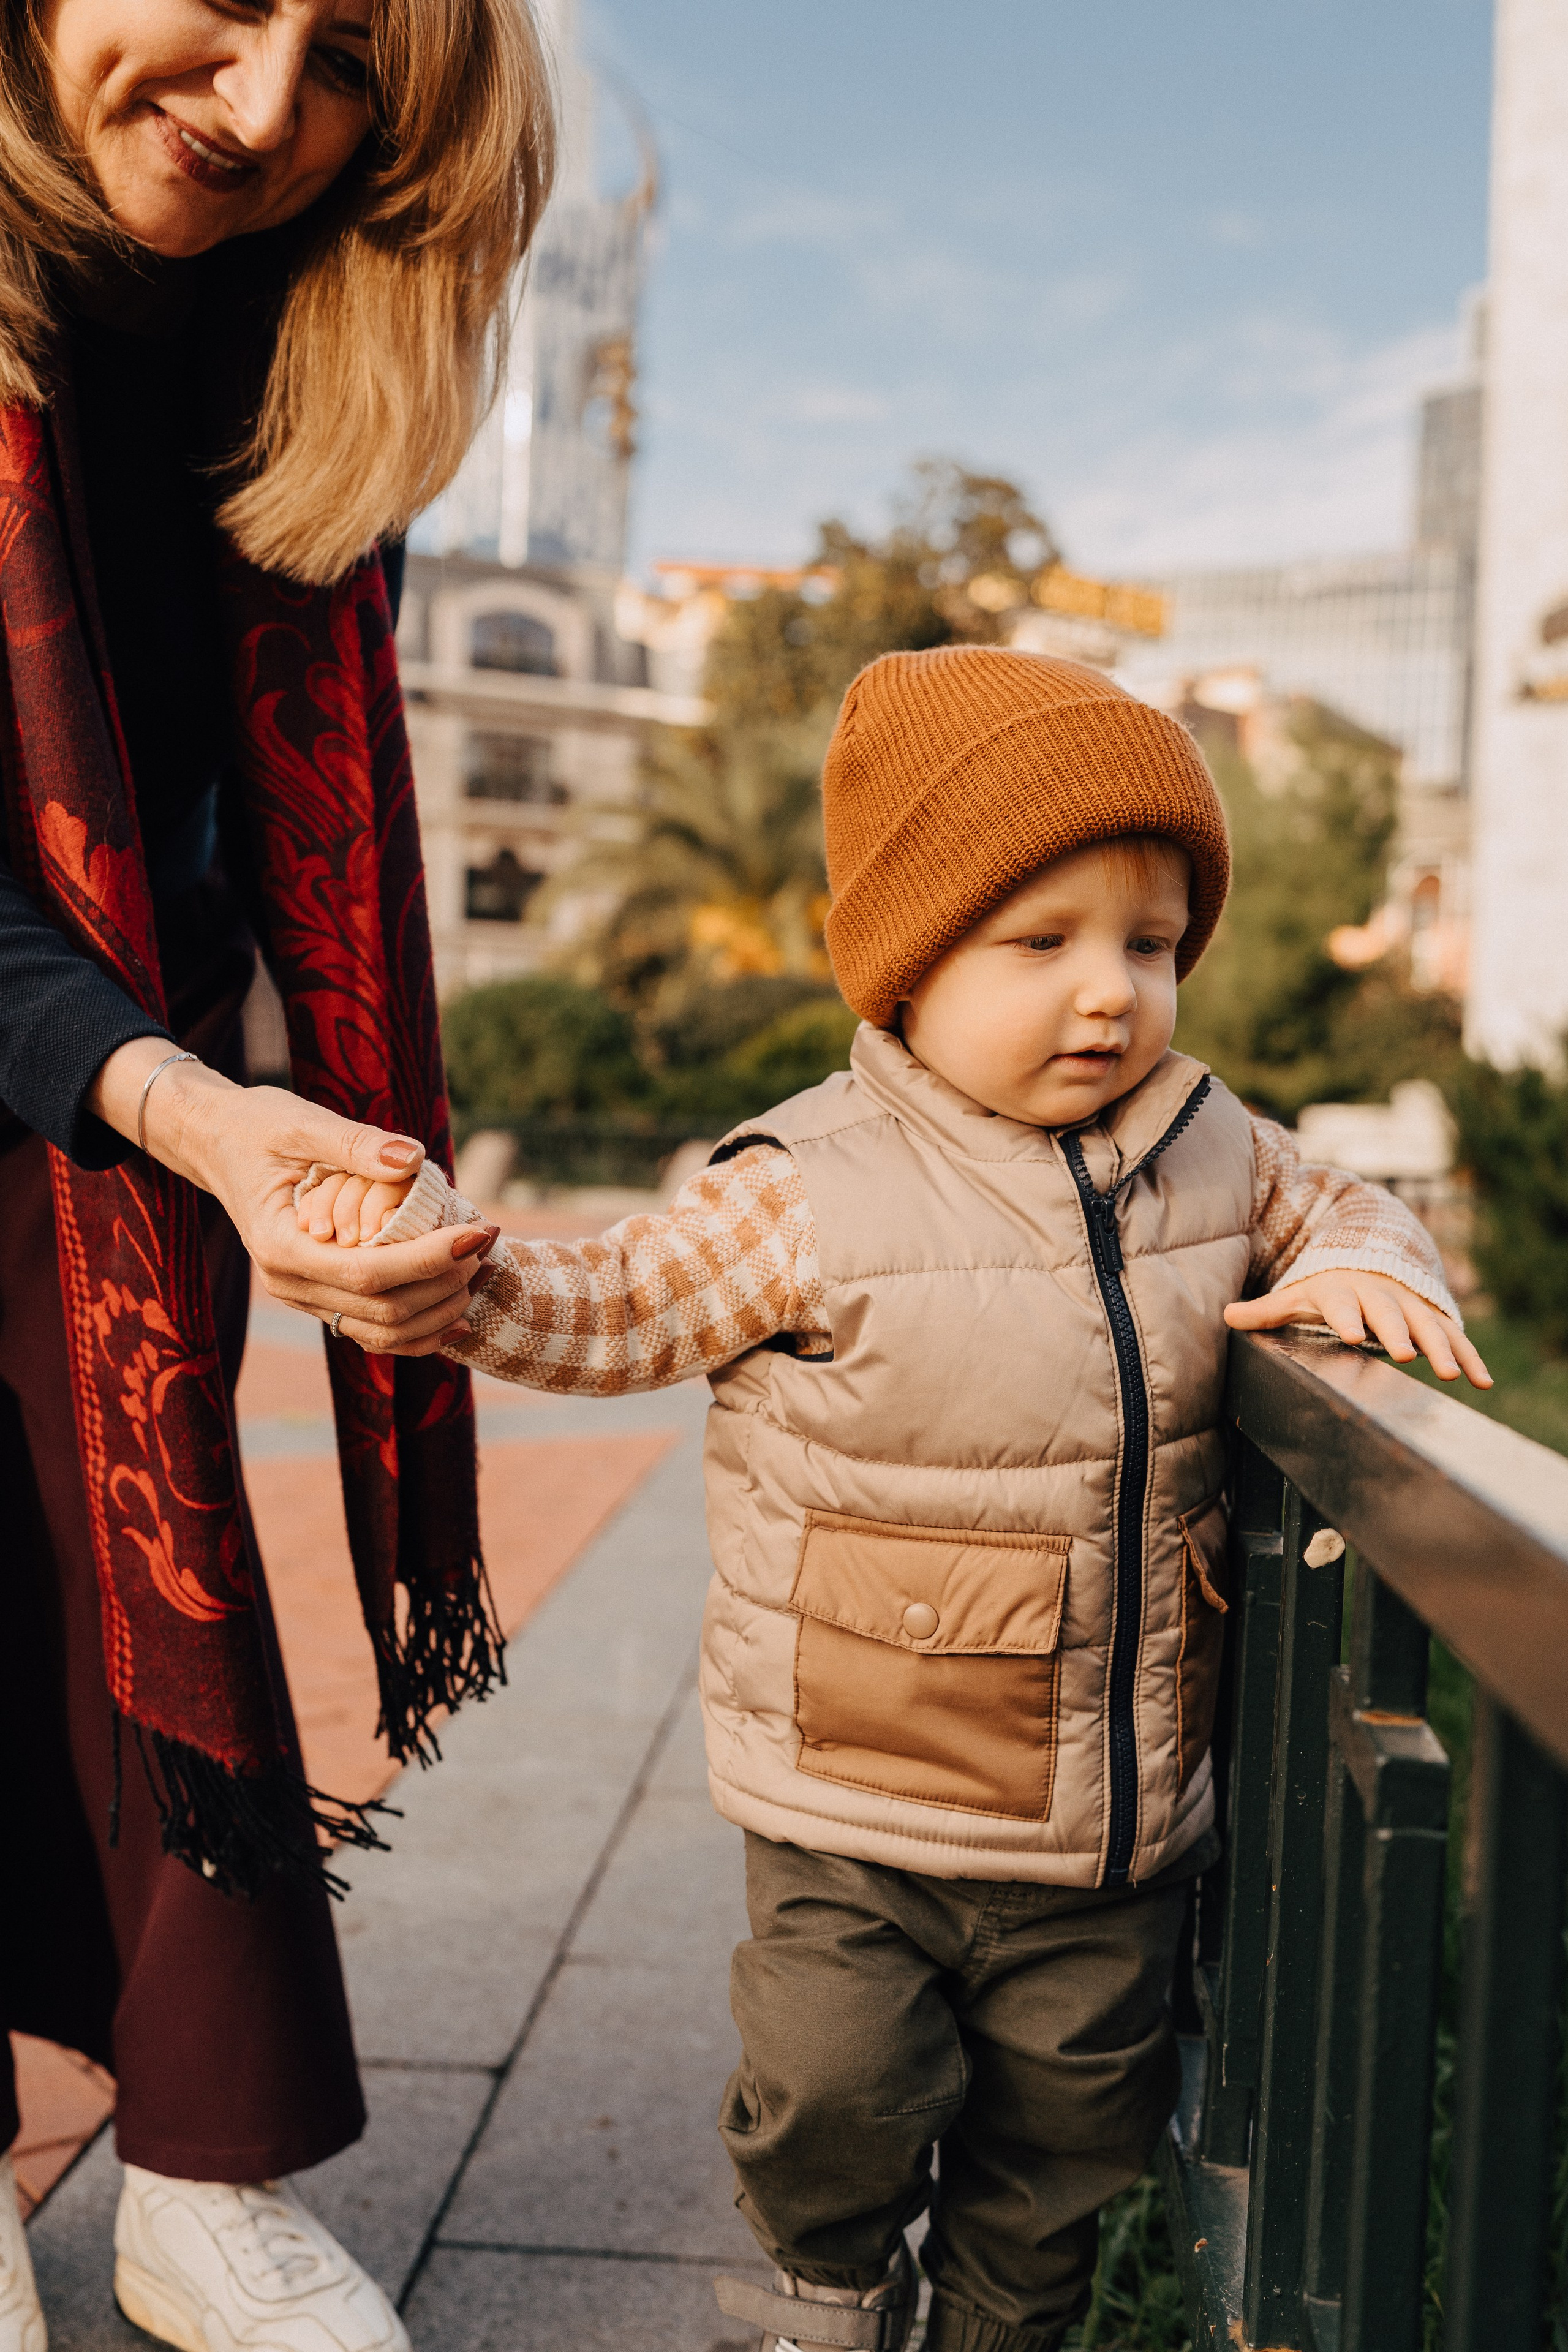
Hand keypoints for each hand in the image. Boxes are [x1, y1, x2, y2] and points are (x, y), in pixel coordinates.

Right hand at [88, 1037, 488, 1351]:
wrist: (216, 1143)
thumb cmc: (255, 1125)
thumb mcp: (299, 1121)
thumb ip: (355, 1142)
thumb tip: (414, 1159)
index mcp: (279, 1245)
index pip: (367, 1272)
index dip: (429, 1259)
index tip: (480, 1232)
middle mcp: (287, 1283)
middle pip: (382, 1310)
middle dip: (445, 1283)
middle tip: (489, 1241)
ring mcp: (302, 1296)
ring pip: (382, 1332)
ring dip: (439, 1311)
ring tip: (484, 1270)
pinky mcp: (318, 1296)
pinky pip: (373, 1330)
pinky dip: (419, 1329)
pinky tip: (458, 1312)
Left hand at [1224, 1270, 1491, 1389]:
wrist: (1367, 1259)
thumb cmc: (1325, 1290)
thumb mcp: (1296, 1297)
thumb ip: (1266, 1310)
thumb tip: (1226, 1315)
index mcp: (1342, 1291)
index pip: (1342, 1303)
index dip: (1347, 1317)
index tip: (1353, 1334)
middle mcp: (1380, 1295)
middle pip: (1390, 1314)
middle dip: (1399, 1333)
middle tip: (1407, 1355)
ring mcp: (1410, 1305)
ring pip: (1428, 1325)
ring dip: (1441, 1348)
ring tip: (1452, 1375)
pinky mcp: (1433, 1316)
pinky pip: (1455, 1336)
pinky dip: (1470, 1357)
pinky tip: (1483, 1382)